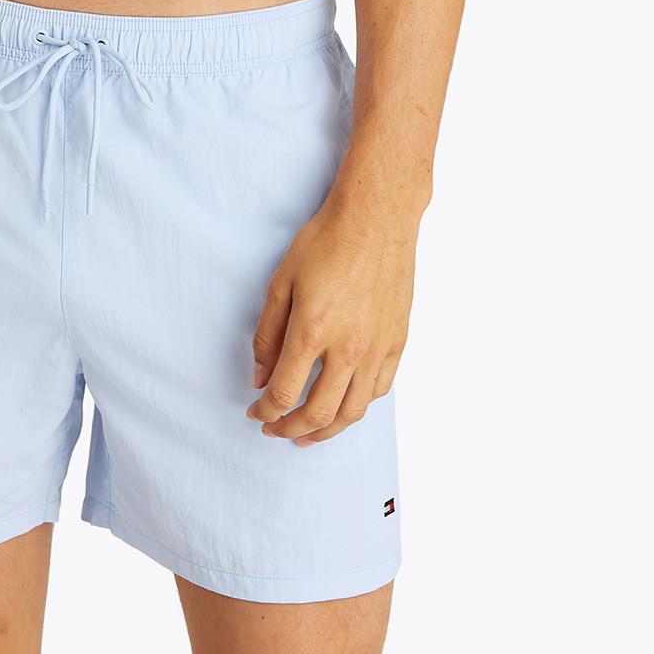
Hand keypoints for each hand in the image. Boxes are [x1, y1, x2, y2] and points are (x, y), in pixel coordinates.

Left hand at [246, 190, 416, 445]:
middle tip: (275, 430)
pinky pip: (378, 390)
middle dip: (290, 429)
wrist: (376, 218)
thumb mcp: (282, 281)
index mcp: (313, 331)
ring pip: (352, 411)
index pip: (284, 394)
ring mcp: (377, 348)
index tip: (256, 413)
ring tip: (308, 434)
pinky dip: (358, 406)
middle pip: (317, 413)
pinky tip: (344, 405)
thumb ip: (268, 334)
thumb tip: (261, 376)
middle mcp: (348, 348)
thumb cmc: (326, 241)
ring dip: (326, 431)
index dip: (265, 412)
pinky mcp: (397, 342)